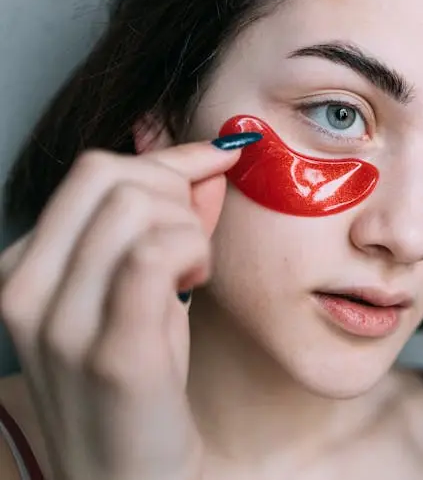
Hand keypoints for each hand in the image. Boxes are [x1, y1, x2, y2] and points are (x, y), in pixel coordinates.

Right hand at [0, 141, 242, 479]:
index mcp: (23, 270)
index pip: (93, 172)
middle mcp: (25, 290)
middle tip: (195, 241)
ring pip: (137, 209)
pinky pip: (153, 254)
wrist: (128, 479)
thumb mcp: (142, 291)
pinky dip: (190, 252)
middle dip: (175, 189)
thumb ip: (168, 222)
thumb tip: (207, 161)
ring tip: (192, 274)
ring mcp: (61, 323)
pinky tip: (195, 282)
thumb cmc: (138, 385)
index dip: (166, 158)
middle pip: (111, 177)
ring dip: (188, 228)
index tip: (217, 158)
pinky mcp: (112, 352)